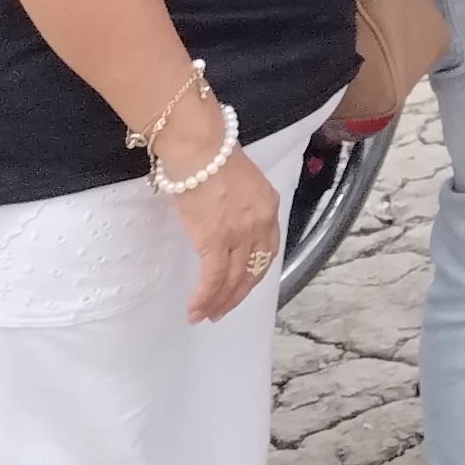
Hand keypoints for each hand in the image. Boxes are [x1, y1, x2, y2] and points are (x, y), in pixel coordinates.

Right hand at [160, 132, 288, 324]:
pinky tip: (195, 310)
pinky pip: (212, 278)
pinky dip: (204, 298)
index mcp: (269, 206)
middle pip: (254, 269)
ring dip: (219, 302)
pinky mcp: (214, 240)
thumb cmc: (213, 157)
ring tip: (205, 315)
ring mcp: (239, 234)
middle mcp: (260, 223)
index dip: (255, 272)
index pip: (268, 249)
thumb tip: (228, 219)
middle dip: (237, 294)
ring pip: (233, 279)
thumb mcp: (242, 181)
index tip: (242, 285)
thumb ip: (242, 204)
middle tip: (222, 310)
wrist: (199, 149)